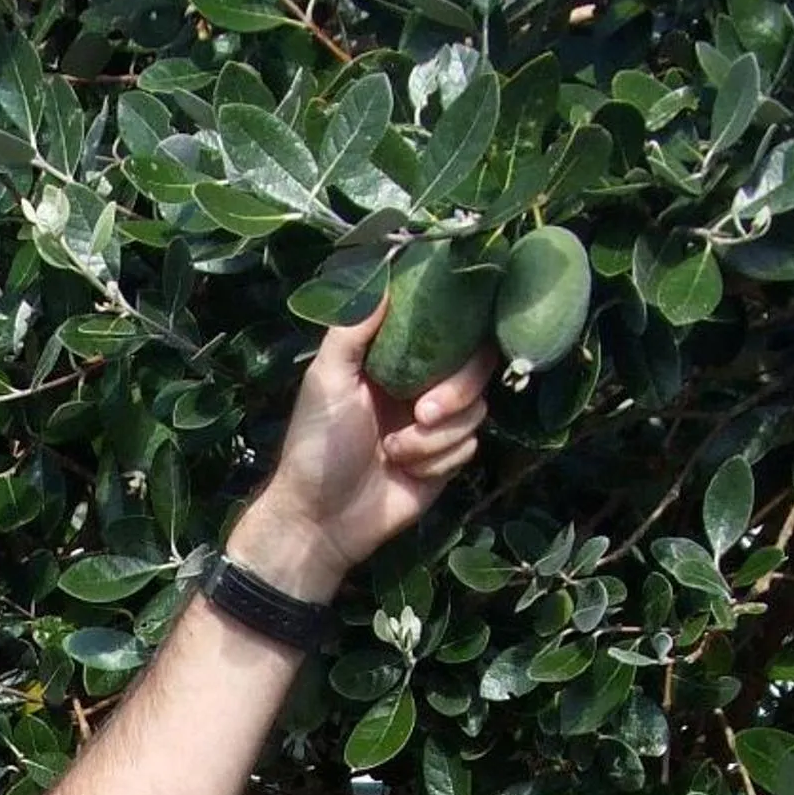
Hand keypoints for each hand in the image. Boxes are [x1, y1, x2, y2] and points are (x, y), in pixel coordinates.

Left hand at [231, 300, 494, 597]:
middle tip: (422, 412)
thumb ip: (353, 328)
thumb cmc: (316, 446)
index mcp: (394, 359)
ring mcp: (436, 423)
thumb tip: (384, 274)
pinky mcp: (446, 459)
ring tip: (395, 452)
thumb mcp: (327, 380)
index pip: (448, 327)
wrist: (322, 519)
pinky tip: (407, 472)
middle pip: (477, 365)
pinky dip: (439, 460)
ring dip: (437, 436)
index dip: (462, 328)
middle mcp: (421, 385)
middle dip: (456, 389)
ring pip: (477, 409)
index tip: (459, 333)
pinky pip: (469, 446)